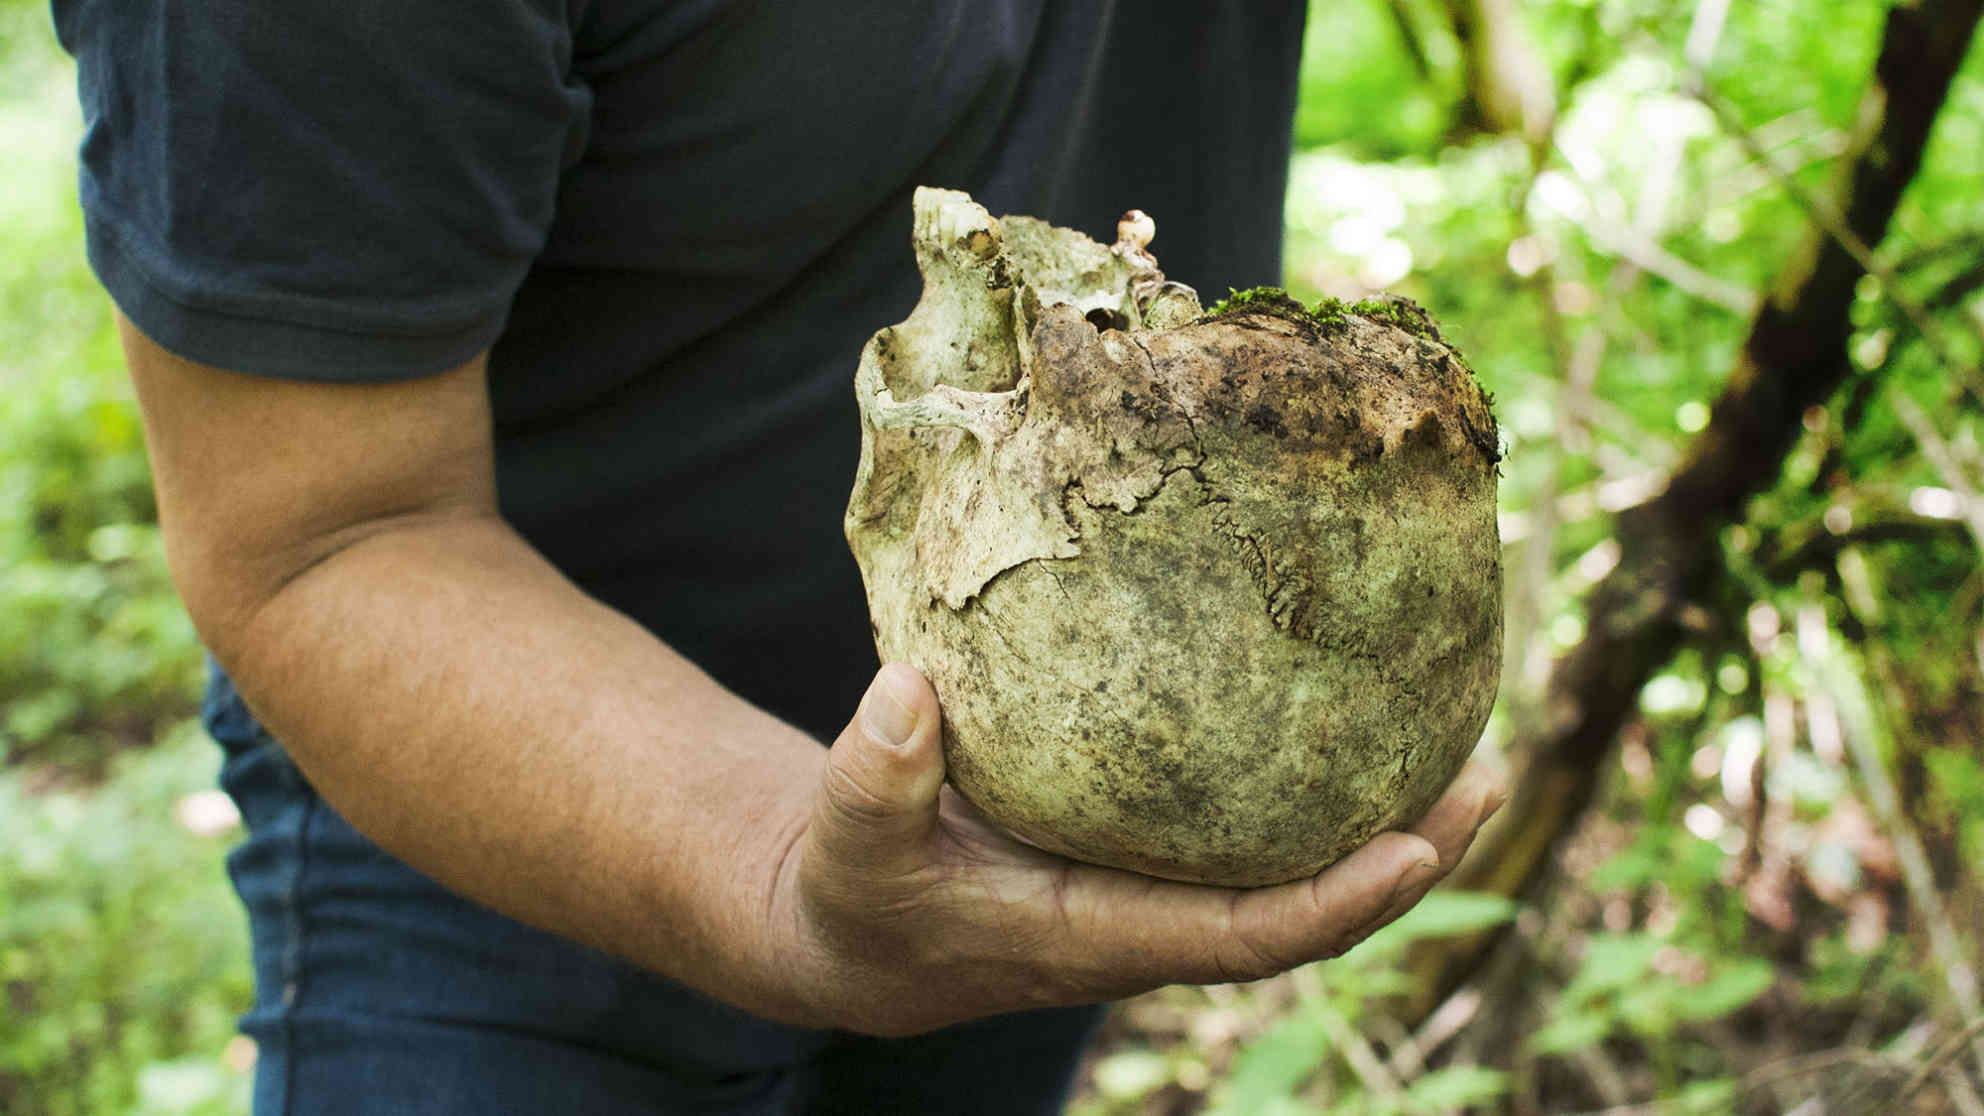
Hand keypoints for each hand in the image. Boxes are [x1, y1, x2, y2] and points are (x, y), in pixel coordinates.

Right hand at [767, 663, 1506, 1035]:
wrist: (859, 932)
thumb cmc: (859, 894)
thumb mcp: (851, 842)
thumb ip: (873, 777)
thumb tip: (909, 691)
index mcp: (1100, 937)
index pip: (1245, 938)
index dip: (1335, 904)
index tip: (1415, 851)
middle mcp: (1152, 921)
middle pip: (1309, 906)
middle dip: (1408, 857)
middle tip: (1488, 775)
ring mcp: (1159, 890)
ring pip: (1296, 867)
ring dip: (1388, 819)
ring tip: (1465, 742)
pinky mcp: (1149, 852)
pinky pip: (1255, 830)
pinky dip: (1318, 787)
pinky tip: (1352, 714)